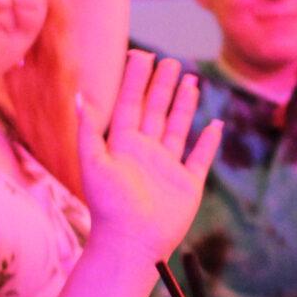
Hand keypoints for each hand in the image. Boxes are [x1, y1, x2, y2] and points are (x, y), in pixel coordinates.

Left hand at [78, 51, 221, 262]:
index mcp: (123, 145)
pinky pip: (200, 158)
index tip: (142, 54)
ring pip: (178, 128)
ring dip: (184, 105)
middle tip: (170, 60)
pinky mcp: (187, 184)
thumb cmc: (108, 205)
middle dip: (162, 85)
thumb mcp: (93, 162)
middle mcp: (146, 152)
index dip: (135, 80)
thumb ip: (88, 129)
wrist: (130, 242)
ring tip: (191, 80)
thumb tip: (80, 94)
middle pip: (156, 110)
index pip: (130, 104)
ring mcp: (168, 167)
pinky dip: (209, 142)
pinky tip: (215, 125)